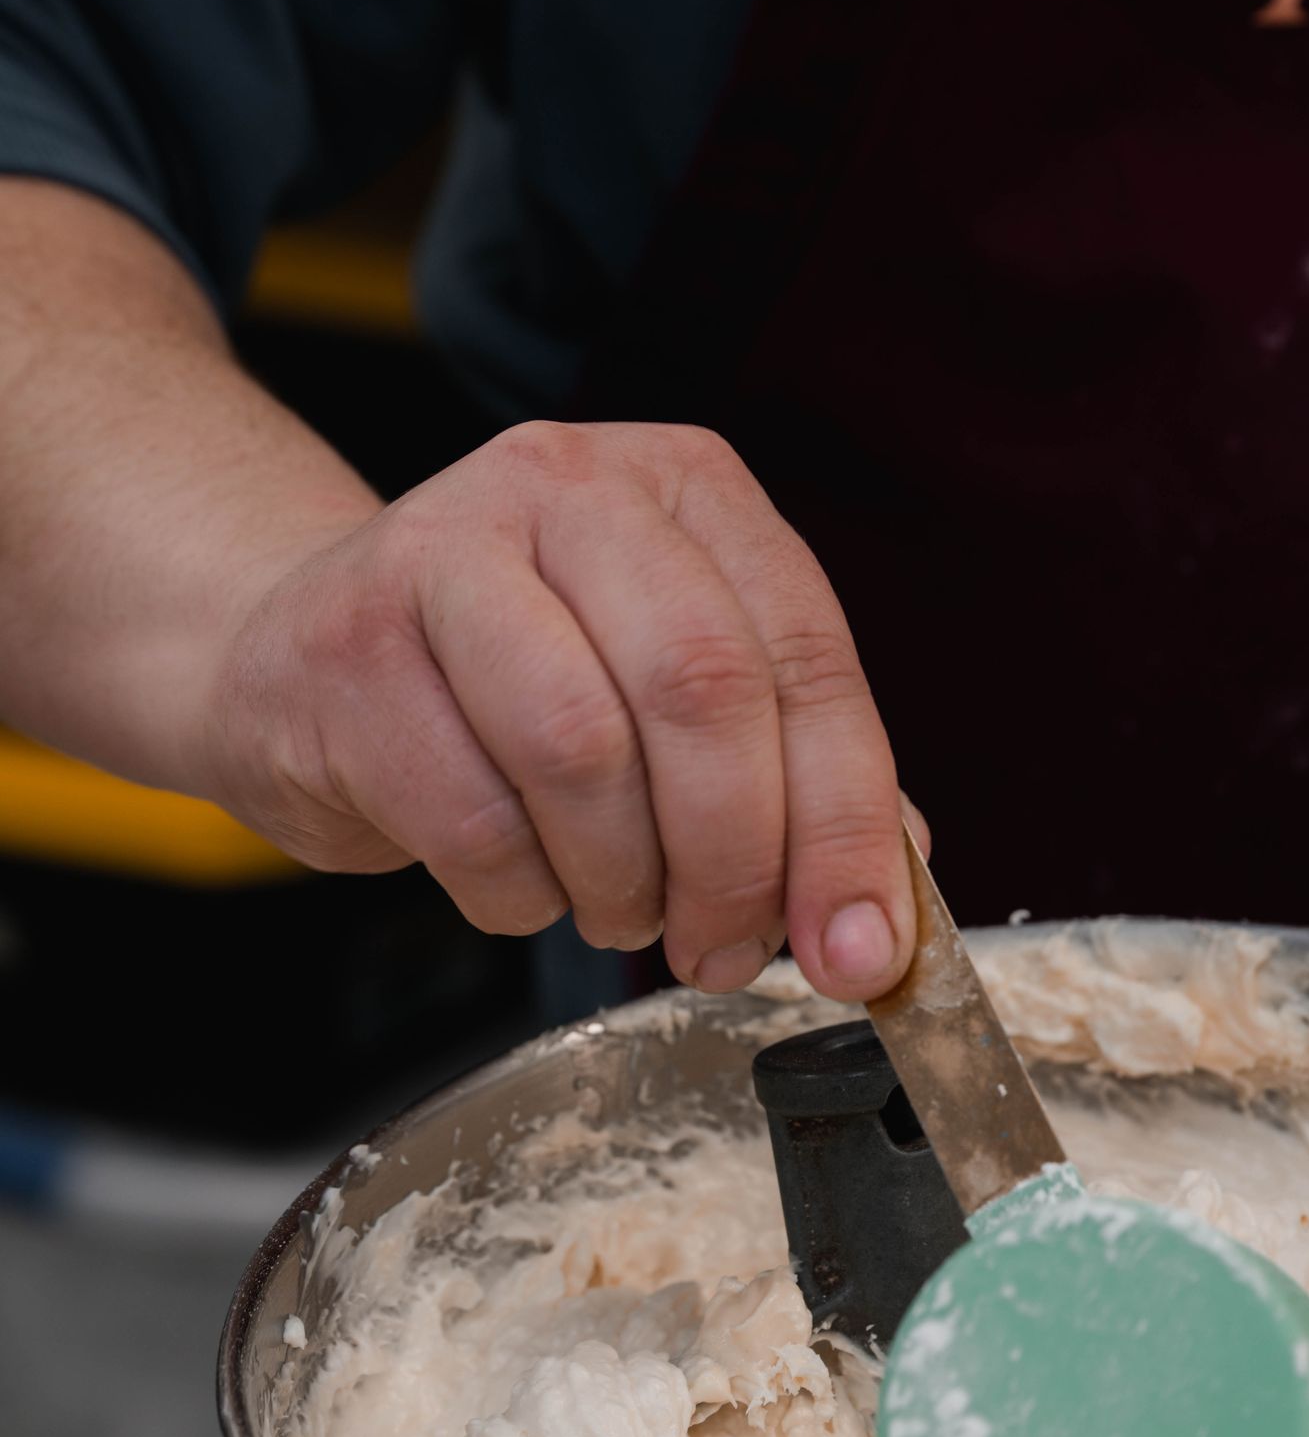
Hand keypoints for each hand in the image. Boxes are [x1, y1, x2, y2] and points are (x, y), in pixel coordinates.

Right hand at [196, 420, 923, 998]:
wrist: (293, 655)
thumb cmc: (509, 681)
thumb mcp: (666, 690)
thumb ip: (790, 771)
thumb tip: (886, 898)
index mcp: (686, 485)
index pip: (805, 654)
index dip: (844, 819)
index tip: (862, 947)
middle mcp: (571, 486)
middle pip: (701, 690)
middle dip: (737, 859)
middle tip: (731, 951)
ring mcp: (446, 551)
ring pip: (584, 751)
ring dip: (623, 880)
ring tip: (621, 909)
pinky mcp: (351, 644)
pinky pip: (471, 817)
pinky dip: (519, 892)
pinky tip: (521, 884)